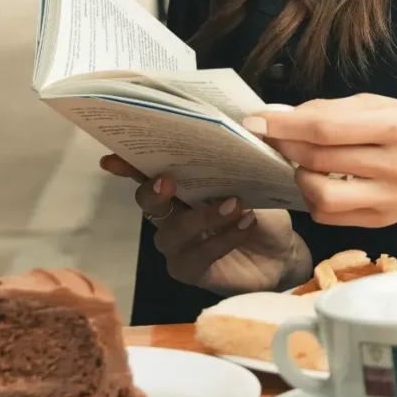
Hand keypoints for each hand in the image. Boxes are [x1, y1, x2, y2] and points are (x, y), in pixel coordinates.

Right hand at [99, 155, 312, 294]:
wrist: (283, 251)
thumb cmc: (263, 211)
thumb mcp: (256, 181)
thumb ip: (242, 159)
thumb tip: (245, 126)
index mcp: (182, 186)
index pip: (148, 172)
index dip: (129, 165)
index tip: (114, 160)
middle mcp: (172, 214)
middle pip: (149, 203)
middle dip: (153, 191)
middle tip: (169, 182)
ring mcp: (178, 245)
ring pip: (173, 232)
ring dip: (203, 217)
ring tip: (236, 204)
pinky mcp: (190, 270)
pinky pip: (196, 256)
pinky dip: (222, 240)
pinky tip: (244, 225)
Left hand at [242, 94, 396, 229]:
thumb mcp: (387, 105)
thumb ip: (335, 110)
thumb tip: (280, 116)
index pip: (325, 128)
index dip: (282, 125)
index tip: (254, 120)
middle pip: (318, 160)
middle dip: (284, 147)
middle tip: (273, 137)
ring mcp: (391, 199)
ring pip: (320, 195)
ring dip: (299, 176)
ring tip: (303, 162)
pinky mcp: (382, 221)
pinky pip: (330, 215)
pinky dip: (314, 198)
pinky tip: (322, 181)